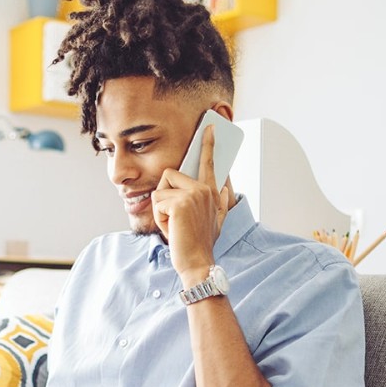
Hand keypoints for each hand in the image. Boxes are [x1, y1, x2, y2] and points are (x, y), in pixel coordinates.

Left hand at [152, 123, 230, 278]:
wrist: (198, 263)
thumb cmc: (202, 243)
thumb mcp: (217, 221)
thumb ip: (222, 203)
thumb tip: (228, 188)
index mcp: (212, 192)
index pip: (209, 162)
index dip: (208, 143)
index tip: (210, 124)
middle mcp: (205, 190)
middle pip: (169, 175)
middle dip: (164, 197)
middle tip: (175, 219)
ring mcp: (194, 195)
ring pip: (160, 191)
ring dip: (161, 211)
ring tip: (175, 225)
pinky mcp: (180, 204)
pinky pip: (157, 203)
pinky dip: (159, 220)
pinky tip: (172, 230)